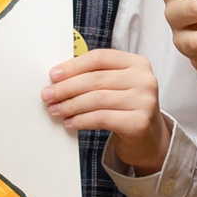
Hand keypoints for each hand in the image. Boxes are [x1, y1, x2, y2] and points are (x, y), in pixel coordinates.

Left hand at [46, 46, 165, 172]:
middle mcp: (144, 79)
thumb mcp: (116, 86)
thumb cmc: (126, 108)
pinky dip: (81, 120)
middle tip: (47, 95)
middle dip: (67, 87)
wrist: (148, 139)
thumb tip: (58, 77)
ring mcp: (144, 101)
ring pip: (97, 99)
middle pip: (96, 79)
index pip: (100, 58)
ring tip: (55, 110)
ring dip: (70, 105)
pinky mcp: (139, 122)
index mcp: (137, 63)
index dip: (74, 66)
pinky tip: (70, 123)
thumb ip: (95, 76)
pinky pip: (102, 118)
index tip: (54, 75)